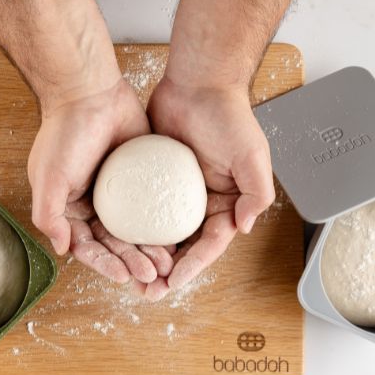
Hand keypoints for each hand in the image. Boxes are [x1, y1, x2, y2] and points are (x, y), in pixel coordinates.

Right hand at [28, 80, 174, 283]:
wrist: (90, 92)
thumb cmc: (64, 133)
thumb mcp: (49, 177)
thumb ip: (49, 215)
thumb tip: (61, 250)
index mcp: (71, 211)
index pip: (88, 248)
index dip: (105, 264)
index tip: (123, 277)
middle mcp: (95, 207)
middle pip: (115, 245)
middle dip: (132, 263)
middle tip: (151, 276)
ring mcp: (120, 196)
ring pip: (136, 232)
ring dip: (149, 251)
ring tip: (166, 264)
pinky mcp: (143, 180)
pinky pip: (154, 209)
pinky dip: (162, 226)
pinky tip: (176, 238)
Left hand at [141, 76, 274, 299]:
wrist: (199, 82)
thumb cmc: (229, 116)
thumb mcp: (252, 156)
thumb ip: (256, 192)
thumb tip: (245, 227)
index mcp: (227, 204)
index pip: (210, 244)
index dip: (192, 266)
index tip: (172, 283)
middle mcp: (201, 204)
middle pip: (184, 247)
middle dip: (166, 272)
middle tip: (147, 292)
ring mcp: (175, 194)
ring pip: (161, 234)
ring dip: (147, 257)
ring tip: (129, 278)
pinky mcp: (153, 180)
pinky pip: (142, 210)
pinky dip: (133, 229)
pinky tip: (118, 243)